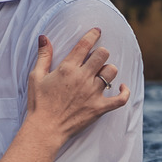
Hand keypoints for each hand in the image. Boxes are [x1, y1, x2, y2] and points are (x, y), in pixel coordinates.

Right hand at [26, 29, 128, 144]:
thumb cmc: (39, 103)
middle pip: (103, 54)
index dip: (93, 35)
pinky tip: (122, 88)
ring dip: (108, 71)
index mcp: (67, 68)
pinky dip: (124, 92)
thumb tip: (43, 37)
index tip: (97, 32)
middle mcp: (82, 78)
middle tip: (96, 58)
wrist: (45, 129)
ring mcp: (93, 93)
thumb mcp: (36, 77)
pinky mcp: (99, 108)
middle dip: (101, 53)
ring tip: (102, 75)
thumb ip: (43, 56)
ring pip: (111, 72)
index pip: (85, 44)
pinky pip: (120, 99)